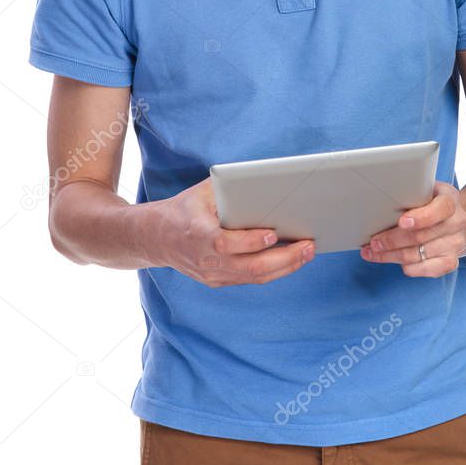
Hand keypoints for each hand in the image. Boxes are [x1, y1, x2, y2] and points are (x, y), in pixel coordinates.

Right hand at [144, 176, 315, 286]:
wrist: (156, 238)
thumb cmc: (184, 208)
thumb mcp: (201, 192)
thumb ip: (228, 189)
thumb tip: (263, 183)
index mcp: (198, 235)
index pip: (226, 244)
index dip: (250, 241)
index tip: (273, 232)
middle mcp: (205, 261)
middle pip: (249, 267)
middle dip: (284, 258)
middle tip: (308, 246)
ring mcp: (212, 275)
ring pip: (254, 277)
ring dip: (285, 267)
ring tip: (307, 253)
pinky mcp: (218, 281)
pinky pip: (250, 279)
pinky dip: (273, 270)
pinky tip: (291, 259)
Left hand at [359, 181, 465, 276]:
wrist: (460, 218)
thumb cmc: (434, 201)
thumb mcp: (427, 188)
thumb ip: (412, 193)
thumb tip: (382, 200)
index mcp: (450, 200)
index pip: (440, 209)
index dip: (421, 217)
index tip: (402, 222)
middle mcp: (456, 223)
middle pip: (421, 236)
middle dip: (392, 240)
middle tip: (373, 242)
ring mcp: (455, 244)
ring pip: (418, 255)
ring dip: (391, 256)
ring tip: (372, 252)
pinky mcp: (451, 262)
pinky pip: (426, 270)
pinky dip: (406, 267)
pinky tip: (391, 260)